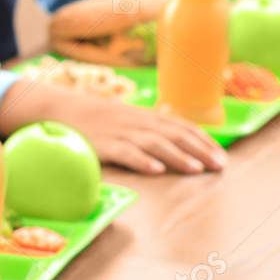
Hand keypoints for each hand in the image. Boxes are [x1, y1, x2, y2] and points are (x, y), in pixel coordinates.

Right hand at [1, 81, 224, 174]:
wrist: (58, 109)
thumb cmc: (95, 120)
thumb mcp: (126, 120)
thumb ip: (149, 129)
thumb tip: (178, 144)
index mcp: (145, 117)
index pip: (182, 126)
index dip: (203, 140)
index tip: (221, 155)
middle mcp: (137, 123)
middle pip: (174, 135)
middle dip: (199, 150)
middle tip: (220, 166)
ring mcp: (120, 133)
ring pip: (155, 144)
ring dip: (178, 156)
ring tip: (196, 170)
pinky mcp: (103, 145)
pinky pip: (125, 153)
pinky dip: (142, 161)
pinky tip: (156, 170)